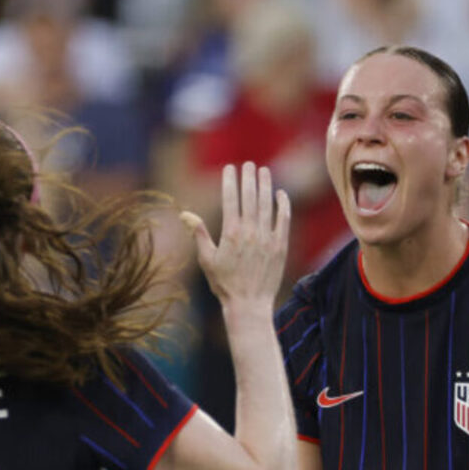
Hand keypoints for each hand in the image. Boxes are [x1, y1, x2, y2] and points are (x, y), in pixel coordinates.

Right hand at [181, 162, 290, 310]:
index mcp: (230, 233)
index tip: (230, 168)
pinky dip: (282, 205)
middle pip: (250, 197)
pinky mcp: (280, 246)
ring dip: (265, 186)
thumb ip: (199, 234)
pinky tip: (281, 194)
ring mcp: (267, 238)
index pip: (230, 199)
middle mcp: (250, 232)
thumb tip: (185, 214)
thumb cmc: (225, 284)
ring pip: (267, 205)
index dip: (230, 181)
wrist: (249, 305)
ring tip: (264, 171)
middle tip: (249, 164)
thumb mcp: (207, 260)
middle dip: (248, 178)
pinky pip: (283, 220)